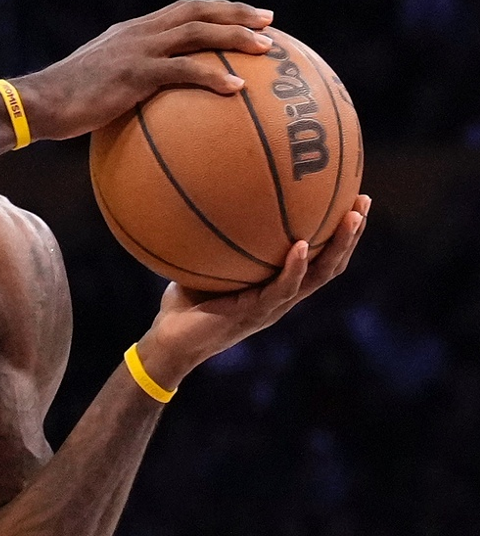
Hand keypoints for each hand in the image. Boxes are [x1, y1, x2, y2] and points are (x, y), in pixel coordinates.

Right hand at [9, 0, 275, 143]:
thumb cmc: (60, 107)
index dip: (215, 10)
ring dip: (235, 37)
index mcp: (130, 33)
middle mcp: (137, 33)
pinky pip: (183, 71)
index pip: (180, 11)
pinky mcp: (134, 73)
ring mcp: (136, 50)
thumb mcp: (95, 89)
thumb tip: (145, 114)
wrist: (36, 104)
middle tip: (269, 21)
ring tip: (266, 48)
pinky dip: (212, 76)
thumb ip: (123, 90)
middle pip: (196, 12)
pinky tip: (236, 89)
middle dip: (235, 13)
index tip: (244, 16)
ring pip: (196, 33)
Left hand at [137, 195, 369, 387]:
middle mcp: (284, 295)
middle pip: (331, 263)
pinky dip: (294, 268)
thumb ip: (218, 238)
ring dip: (338, 247)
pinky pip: (283, 289)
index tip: (351, 199)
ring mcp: (274, 306)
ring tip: (352, 218)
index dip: (338, 233)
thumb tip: (216, 194)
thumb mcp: (205, 263)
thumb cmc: (185, 302)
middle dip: (351, 233)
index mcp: (278, 284)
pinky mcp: (257, 313)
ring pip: (319, 275)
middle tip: (364, 202)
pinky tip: (301, 246)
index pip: (319, 257)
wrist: (171, 341)